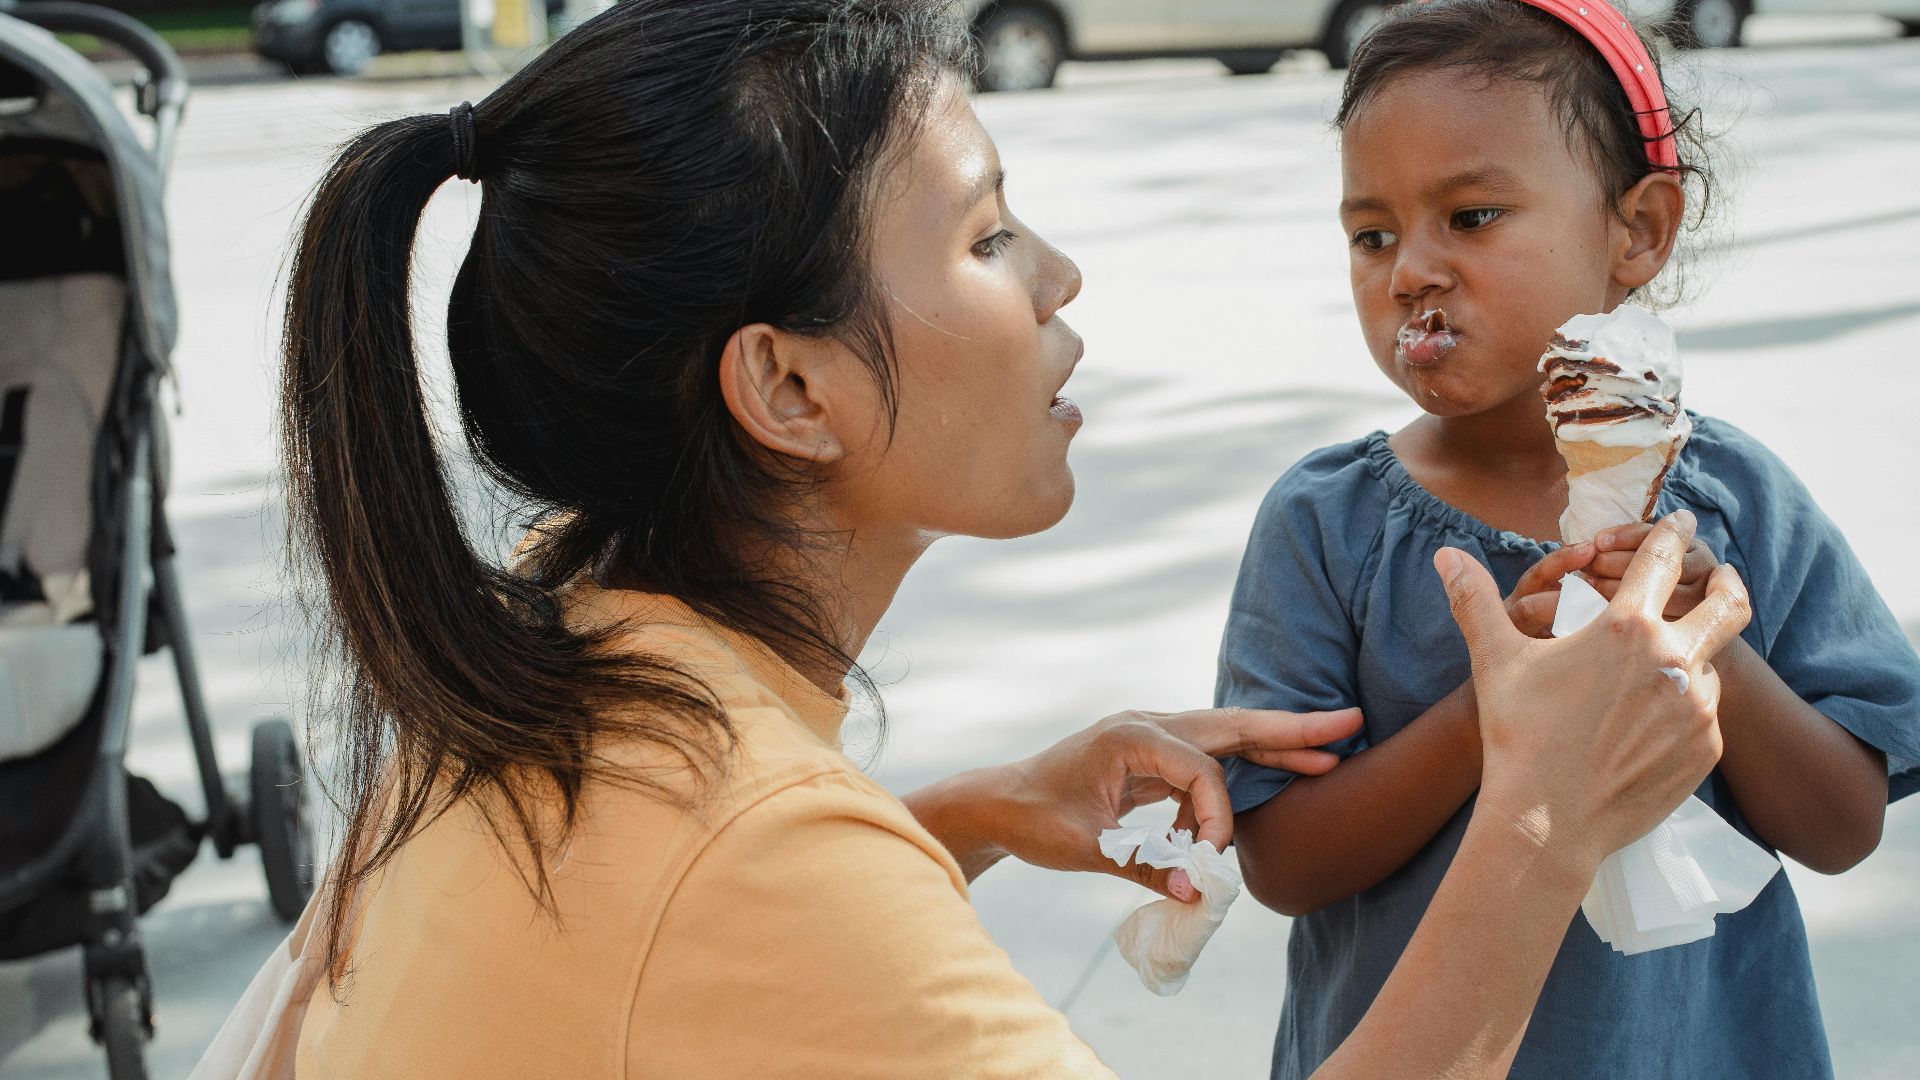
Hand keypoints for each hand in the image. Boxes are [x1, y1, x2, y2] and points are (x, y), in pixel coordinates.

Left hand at [993, 707, 1363, 901]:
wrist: (1002, 802)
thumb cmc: (1035, 819)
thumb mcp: (1085, 847)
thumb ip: (1144, 865)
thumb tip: (1199, 891)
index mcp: (1129, 736)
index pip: (1200, 769)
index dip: (1216, 816)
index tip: (1209, 859)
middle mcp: (1147, 725)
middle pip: (1231, 725)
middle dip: (1291, 728)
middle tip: (1350, 722)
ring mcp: (1153, 736)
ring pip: (1227, 736)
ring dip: (1276, 743)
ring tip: (1332, 750)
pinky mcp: (1155, 755)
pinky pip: (1211, 756)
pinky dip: (1246, 764)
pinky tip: (1282, 771)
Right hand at [1436, 510, 1750, 871]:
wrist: (1548, 821)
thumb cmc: (1518, 735)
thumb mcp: (1496, 661)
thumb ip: (1475, 600)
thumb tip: (1446, 555)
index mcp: (1627, 627)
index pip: (1661, 561)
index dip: (1671, 533)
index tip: (1682, 521)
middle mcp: (1673, 659)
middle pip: (1728, 604)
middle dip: (1726, 581)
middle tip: (1721, 574)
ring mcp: (1697, 707)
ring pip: (1708, 667)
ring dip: (1689, 660)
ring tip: (1657, 675)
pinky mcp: (1706, 748)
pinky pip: (1703, 716)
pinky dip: (1682, 709)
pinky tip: (1648, 725)